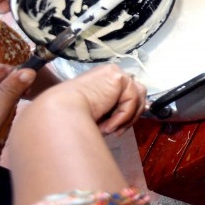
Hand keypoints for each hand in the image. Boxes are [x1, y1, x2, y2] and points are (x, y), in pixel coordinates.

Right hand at [32, 64, 146, 134]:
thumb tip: (145, 106)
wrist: (58, 114)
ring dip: (126, 117)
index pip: (127, 91)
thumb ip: (120, 107)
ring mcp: (114, 72)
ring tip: (109, 128)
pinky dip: (122, 117)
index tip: (124, 125)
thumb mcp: (101, 112)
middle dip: (129, 115)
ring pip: (137, 96)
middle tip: (115, 131)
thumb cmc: (71, 117)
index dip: (130, 108)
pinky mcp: (118, 77)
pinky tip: (107, 125)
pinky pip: (131, 100)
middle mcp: (109, 73)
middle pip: (136, 92)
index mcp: (102, 80)